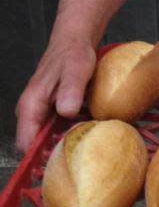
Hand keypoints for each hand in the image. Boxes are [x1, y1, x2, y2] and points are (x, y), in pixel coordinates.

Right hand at [15, 38, 96, 153]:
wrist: (74, 41)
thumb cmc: (73, 54)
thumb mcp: (76, 70)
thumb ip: (71, 90)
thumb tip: (66, 112)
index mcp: (31, 105)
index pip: (26, 142)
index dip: (39, 158)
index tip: (59, 165)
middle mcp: (31, 112)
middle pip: (35, 145)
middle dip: (53, 155)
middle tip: (77, 159)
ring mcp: (40, 112)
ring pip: (46, 139)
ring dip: (61, 146)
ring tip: (83, 150)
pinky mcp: (51, 110)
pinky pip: (55, 130)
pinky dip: (67, 134)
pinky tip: (84, 135)